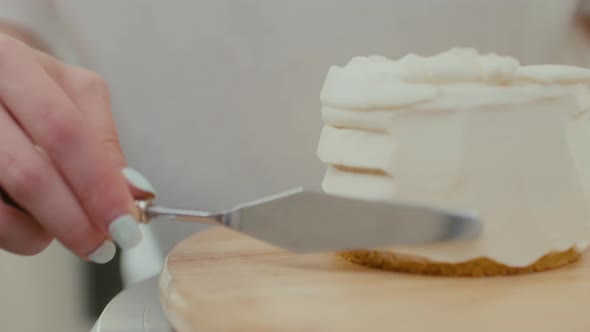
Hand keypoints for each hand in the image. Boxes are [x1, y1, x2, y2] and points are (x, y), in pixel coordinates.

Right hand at [0, 34, 154, 262]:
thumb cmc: (23, 89)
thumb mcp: (66, 93)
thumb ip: (101, 139)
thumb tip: (135, 191)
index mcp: (12, 64)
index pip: (65, 132)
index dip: (100, 184)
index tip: (128, 220)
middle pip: (30, 172)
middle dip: (76, 218)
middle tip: (105, 245)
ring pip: (5, 199)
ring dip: (46, 230)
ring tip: (74, 235)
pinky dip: (17, 233)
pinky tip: (36, 230)